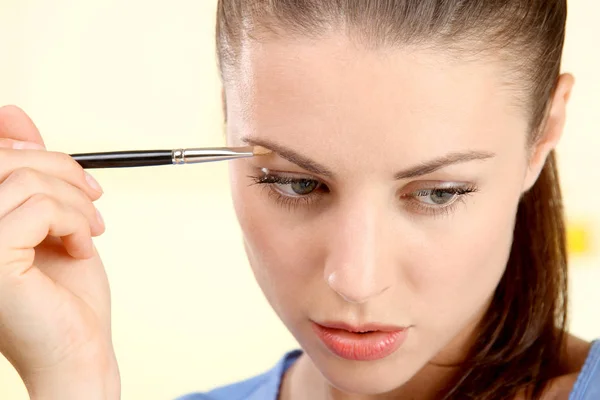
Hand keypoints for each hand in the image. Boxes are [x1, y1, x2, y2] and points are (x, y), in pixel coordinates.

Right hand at [0, 105, 119, 398]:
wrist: (78, 349)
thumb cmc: (65, 292)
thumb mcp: (51, 218)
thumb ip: (29, 171)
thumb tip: (11, 112)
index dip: (25, 145)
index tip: (75, 172)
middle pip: (3, 158)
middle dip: (63, 170)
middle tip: (95, 199)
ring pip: (25, 180)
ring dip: (75, 201)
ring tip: (90, 231)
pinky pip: (41, 208)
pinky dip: (75, 221)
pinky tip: (82, 247)